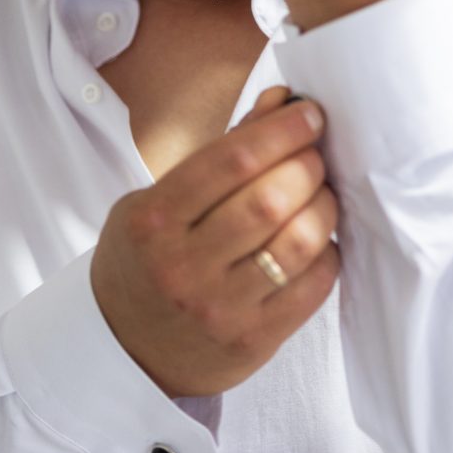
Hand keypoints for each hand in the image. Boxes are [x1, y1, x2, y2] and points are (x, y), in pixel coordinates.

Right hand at [90, 86, 339, 397]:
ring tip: (320, 194)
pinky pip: (315, 285)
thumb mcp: (158, 200)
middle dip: (307, 164)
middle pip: (270, 199)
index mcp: (153, 221)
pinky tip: (316, 239)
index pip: (232, 160)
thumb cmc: (146, 261)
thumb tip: (281, 101)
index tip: (309, 114)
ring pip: (299, 241)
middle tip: (315, 154)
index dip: (282, 130)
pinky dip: (327, 251)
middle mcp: (183, 266)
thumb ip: (221, 152)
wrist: (125, 351)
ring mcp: (220, 309)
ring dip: (323, 205)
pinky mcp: (253, 340)